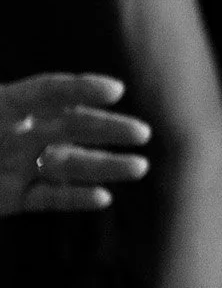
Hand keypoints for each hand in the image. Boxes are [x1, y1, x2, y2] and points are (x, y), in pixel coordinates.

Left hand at [0, 71, 150, 218]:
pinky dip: (75, 198)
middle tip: (142, 133)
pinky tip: (103, 197)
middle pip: (71, 127)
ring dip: (105, 165)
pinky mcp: (15, 198)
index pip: (48, 92)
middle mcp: (19, 133)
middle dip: (108, 129)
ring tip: (139, 167)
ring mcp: (20, 166)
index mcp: (5, 104)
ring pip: (69, 163)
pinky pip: (49, 198)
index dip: (81, 89)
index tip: (116, 91)